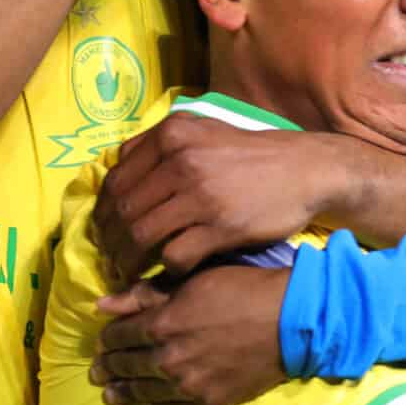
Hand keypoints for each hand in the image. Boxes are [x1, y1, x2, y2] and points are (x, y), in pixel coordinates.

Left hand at [91, 264, 291, 404]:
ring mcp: (188, 384)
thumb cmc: (242, 290)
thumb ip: (144, 296)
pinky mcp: (208, 402)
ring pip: (144, 392)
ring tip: (110, 395)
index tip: (100, 342)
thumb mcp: (191, 282)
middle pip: (127, 366)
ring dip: (123, 393)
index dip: (106, 339)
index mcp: (161, 324)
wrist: (289, 322)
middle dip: (108, 368)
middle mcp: (168, 359)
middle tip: (96, 372)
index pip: (119, 336)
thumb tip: (101, 306)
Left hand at [92, 116, 349, 277]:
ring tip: (128, 272)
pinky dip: (165, 269)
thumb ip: (161, 143)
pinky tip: (169, 272)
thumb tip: (117, 165)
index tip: (102, 231)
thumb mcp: (204, 131)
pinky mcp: (220, 226)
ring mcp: (200, 195)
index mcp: (171, 135)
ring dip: (129, 261)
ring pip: (141, 236)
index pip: (115, 179)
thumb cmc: (251, 155)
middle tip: (109, 259)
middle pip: (122, 210)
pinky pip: (174, 256)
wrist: (304, 170)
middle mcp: (181, 160)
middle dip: (109, 241)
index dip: (101, 212)